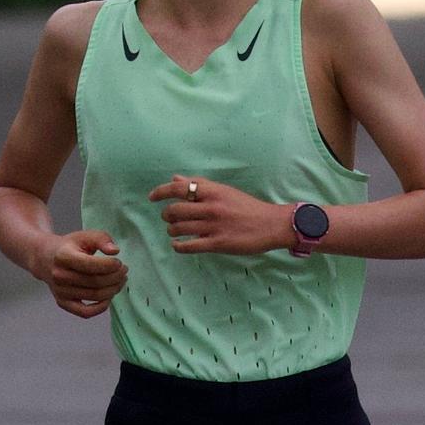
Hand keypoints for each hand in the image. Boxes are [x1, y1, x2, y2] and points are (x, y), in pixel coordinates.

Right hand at [36, 228, 126, 318]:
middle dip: (116, 277)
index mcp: (64, 256)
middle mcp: (59, 275)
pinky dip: (101, 307)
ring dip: (113, 289)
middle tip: (124, 271)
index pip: (91, 265)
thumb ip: (102, 239)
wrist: (45, 258)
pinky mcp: (63, 302)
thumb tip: (115, 251)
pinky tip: (108, 297)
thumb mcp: (84, 236)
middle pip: (96, 282)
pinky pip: (85, 312)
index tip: (119, 262)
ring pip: (94, 296)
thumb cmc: (69, 246)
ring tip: (119, 281)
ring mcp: (60, 291)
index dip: (110, 265)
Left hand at [153, 174, 288, 256]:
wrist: (272, 224)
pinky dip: (178, 246)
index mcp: (213, 191)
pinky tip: (178, 245)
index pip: (178, 188)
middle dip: (167, 215)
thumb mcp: (224, 190)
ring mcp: (214, 226)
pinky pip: (189, 246)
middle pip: (174, 210)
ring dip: (172, 230)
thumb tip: (175, 179)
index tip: (152, 197)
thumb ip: (199, 184)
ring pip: (179, 228)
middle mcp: (211, 207)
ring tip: (175, 231)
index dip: (160, 192)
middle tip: (169, 218)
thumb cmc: (247, 206)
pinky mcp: (218, 243)